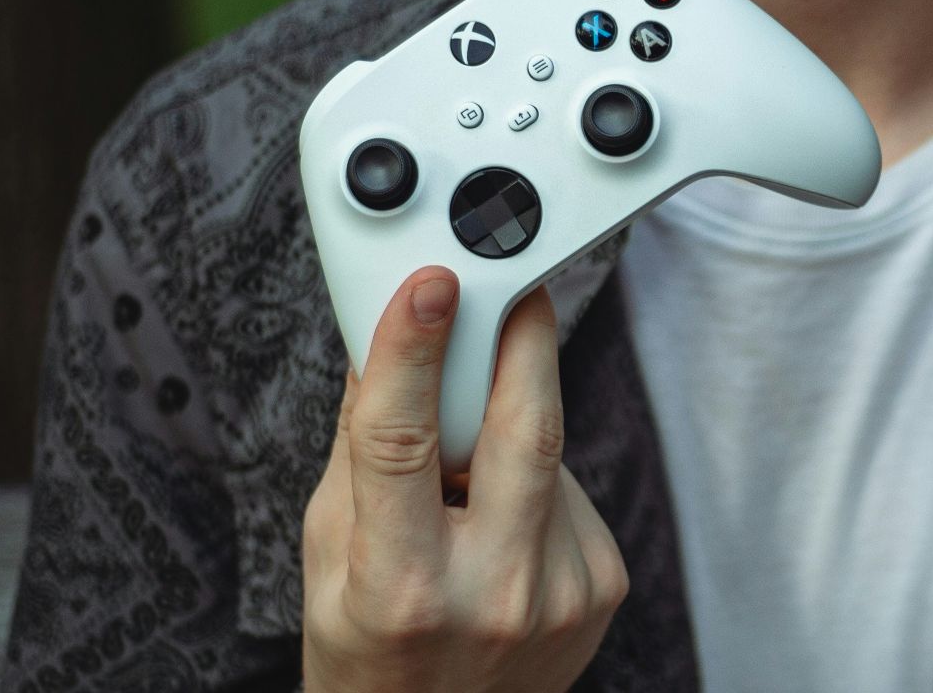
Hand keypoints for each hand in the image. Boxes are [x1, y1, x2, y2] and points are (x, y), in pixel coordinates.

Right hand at [301, 267, 627, 691]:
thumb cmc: (367, 648)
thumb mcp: (328, 554)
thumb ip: (360, 448)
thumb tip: (386, 342)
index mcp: (402, 588)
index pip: (404, 444)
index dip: (416, 352)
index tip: (431, 283)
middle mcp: (494, 592)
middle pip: (524, 426)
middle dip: (518, 338)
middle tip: (508, 284)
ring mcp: (562, 594)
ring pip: (546, 451)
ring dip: (506, 427)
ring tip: (465, 469)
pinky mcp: (604, 584)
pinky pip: (569, 488)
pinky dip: (533, 476)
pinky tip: (501, 513)